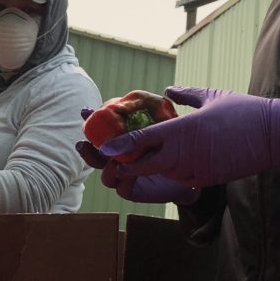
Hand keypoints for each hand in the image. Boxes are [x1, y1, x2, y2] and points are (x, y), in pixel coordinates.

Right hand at [77, 109, 198, 204]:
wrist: (194, 169)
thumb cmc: (181, 143)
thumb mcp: (172, 126)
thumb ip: (169, 111)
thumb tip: (169, 90)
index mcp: (124, 137)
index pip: (102, 129)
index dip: (91, 120)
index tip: (85, 112)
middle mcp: (121, 156)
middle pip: (96, 155)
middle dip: (87, 149)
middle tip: (85, 144)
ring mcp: (125, 174)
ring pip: (105, 174)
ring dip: (105, 168)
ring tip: (112, 163)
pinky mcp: (133, 190)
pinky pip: (122, 188)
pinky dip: (123, 182)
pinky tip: (128, 177)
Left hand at [100, 86, 279, 188]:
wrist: (274, 136)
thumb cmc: (244, 111)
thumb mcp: (211, 95)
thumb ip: (184, 95)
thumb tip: (166, 92)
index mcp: (182, 130)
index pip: (141, 140)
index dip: (119, 147)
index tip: (104, 147)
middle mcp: (184, 154)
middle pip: (143, 166)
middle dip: (126, 165)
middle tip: (115, 160)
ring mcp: (194, 170)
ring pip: (161, 172)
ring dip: (151, 167)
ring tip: (141, 157)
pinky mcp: (205, 180)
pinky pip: (180, 177)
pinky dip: (173, 170)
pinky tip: (172, 161)